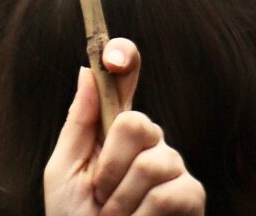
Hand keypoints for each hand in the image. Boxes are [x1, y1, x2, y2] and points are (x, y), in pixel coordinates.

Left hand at [43, 38, 204, 215]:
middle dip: (110, 166)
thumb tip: (87, 70)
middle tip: (101, 197)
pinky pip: (171, 191)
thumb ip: (79, 123)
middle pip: (138, 122)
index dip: (124, 57)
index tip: (113, 55)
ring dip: (123, 201)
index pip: (125, 83)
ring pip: (153, 162)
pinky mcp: (192, 198)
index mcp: (114, 132)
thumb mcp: (63, 173)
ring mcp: (174, 169)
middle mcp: (148, 143)